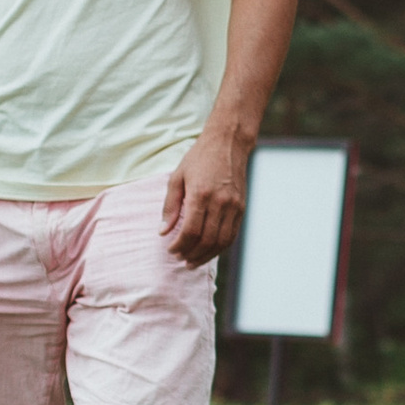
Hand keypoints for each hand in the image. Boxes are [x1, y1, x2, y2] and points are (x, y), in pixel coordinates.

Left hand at [161, 130, 250, 268]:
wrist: (228, 143)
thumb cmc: (199, 158)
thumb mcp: (177, 177)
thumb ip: (170, 206)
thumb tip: (163, 231)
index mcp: (201, 194)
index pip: (191, 230)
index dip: (179, 245)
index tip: (170, 250)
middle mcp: (220, 202)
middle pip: (207, 240)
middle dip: (192, 254)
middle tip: (180, 260)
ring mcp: (234, 206)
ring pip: (221, 241)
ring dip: (206, 255)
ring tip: (193, 261)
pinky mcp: (241, 207)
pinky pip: (232, 234)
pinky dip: (220, 247)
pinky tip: (209, 251)